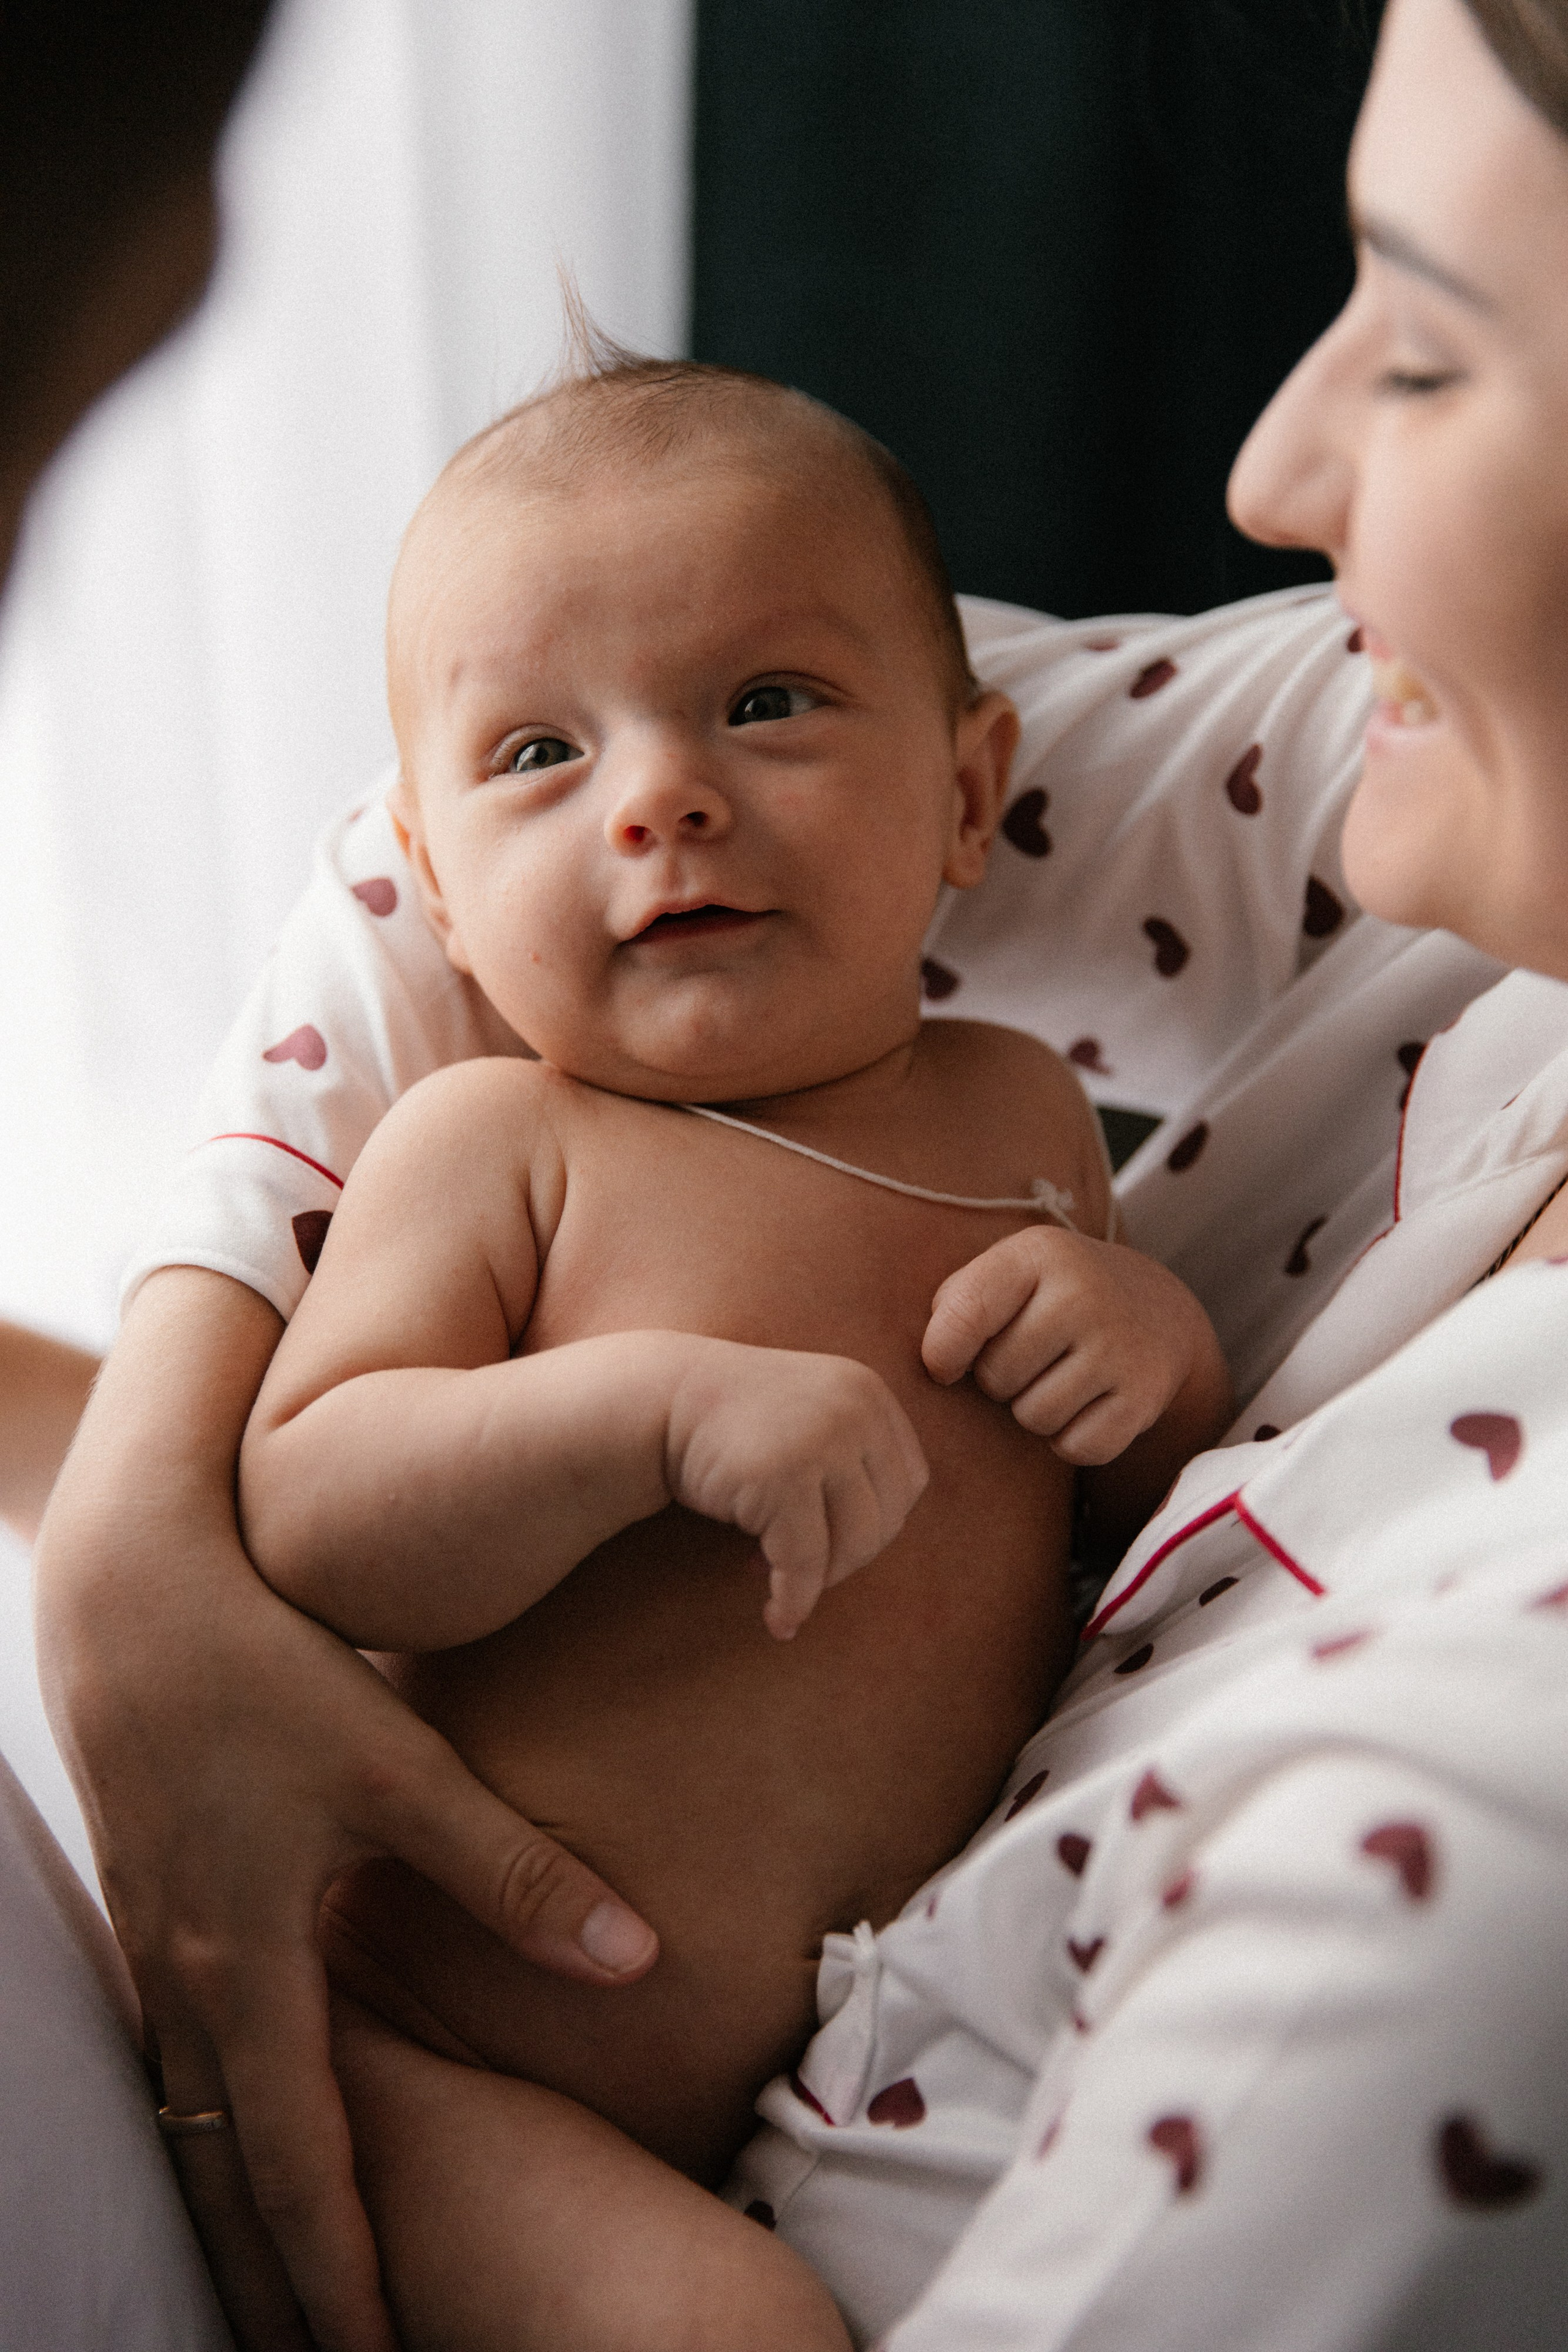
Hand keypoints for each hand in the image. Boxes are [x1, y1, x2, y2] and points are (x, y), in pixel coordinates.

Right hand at [34, 1269, 657, 2351]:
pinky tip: (231, 2146)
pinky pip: (171, 2059)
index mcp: (249, 1960)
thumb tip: (639, 1958)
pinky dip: (202, 2131)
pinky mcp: (148, 1906)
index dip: (335, 2269)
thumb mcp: (398, 1768)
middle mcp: (187, 1977)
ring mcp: (155, 1946)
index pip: (294, 2160)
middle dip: (267, 2283)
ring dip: (230, 2216)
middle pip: (223, 2175)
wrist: (132, 1591)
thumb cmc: (270, 1671)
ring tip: (278, 2298)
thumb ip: (516, 1872)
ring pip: (188, 2124)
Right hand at [664, 1341, 928, 1639]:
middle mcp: (855, 1411)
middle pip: (887, 1519)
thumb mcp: (810, 1416)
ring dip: (820, 1582)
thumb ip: (854, 1453)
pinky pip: (805, 1562)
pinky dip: (794, 1601)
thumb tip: (880, 1541)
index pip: (909, 1482)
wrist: (659, 1400)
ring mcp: (822, 1440)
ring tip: (778, 1585)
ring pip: (853, 1545)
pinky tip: (776, 1619)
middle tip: (801, 1572)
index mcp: (869, 1393)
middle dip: (848, 1559)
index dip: (878, 1524)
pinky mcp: (783, 1476)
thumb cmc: (735, 1423)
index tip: (833, 1542)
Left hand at [923, 1227, 1225, 1464]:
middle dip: (999, 1381)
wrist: (1157, 1310)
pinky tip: (1086, 1405)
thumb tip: (934, 1361)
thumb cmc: (1054, 1297)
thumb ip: (958, 1304)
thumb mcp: (1010, 1273)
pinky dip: (1071, 1440)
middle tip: (1029, 1361)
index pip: (965, 1314)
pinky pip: (1077, 1447)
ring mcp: (1120, 1346)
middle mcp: (1085, 1294)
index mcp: (1040, 1254)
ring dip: (1034, 1412)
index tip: (945, 1364)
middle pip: (997, 1377)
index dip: (941, 1354)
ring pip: (1035, 1417)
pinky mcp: (1144, 1397)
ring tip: (1057, 1379)